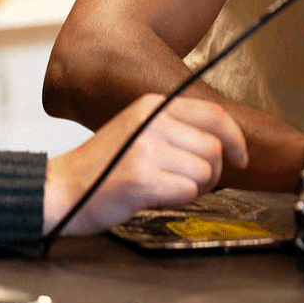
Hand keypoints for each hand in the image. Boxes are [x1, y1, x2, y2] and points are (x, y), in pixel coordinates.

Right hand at [44, 94, 248, 235]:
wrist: (62, 189)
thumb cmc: (103, 166)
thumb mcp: (138, 130)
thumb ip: (174, 128)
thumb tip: (221, 141)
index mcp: (153, 105)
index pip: (213, 114)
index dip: (235, 137)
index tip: (241, 156)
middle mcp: (152, 120)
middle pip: (214, 145)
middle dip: (215, 171)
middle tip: (197, 183)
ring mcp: (146, 147)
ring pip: (205, 170)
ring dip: (198, 187)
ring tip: (172, 189)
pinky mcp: (142, 177)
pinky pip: (188, 190)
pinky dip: (181, 198)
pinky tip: (158, 195)